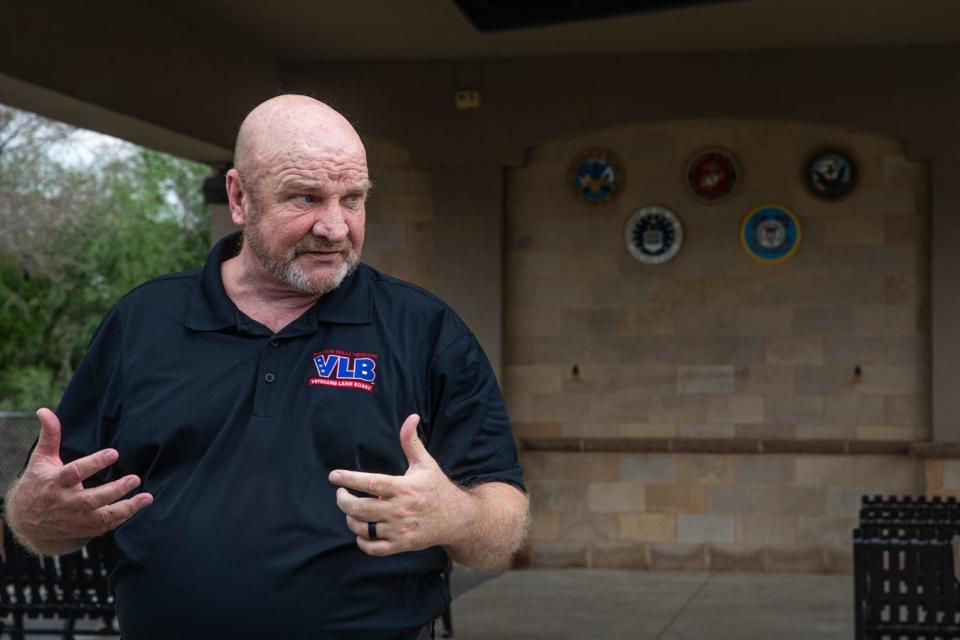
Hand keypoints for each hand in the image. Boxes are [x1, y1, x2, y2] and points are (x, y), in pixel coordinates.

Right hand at [6, 408, 152, 553]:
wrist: (26, 520)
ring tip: (147, 497)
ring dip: (126, 508)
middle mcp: (66, 503)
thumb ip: (50, 435)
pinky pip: (105, 527)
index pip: (74, 473)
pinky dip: (122, 519)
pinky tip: (138, 506)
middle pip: (91, 499)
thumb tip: (44, 410)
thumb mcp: (41, 459)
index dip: (94, 463)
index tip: (114, 453)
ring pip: (102, 517)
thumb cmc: (39, 482)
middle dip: (115, 490)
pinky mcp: (83, 529)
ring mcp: (75, 519)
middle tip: (135, 478)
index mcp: (55, 483)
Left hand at [328, 414, 474, 556]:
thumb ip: (412, 442)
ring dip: (351, 519)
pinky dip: (362, 541)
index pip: (371, 483)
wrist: (457, 518)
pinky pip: (372, 548)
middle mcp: (400, 510)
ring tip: (352, 510)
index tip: (334, 476)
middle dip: (343, 501)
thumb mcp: (425, 463)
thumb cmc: (437, 488)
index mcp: (404, 488)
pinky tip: (362, 531)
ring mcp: (400, 529)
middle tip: (341, 494)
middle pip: (359, 508)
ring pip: (363, 528)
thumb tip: (411, 416)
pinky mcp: (401, 544)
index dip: (350, 479)